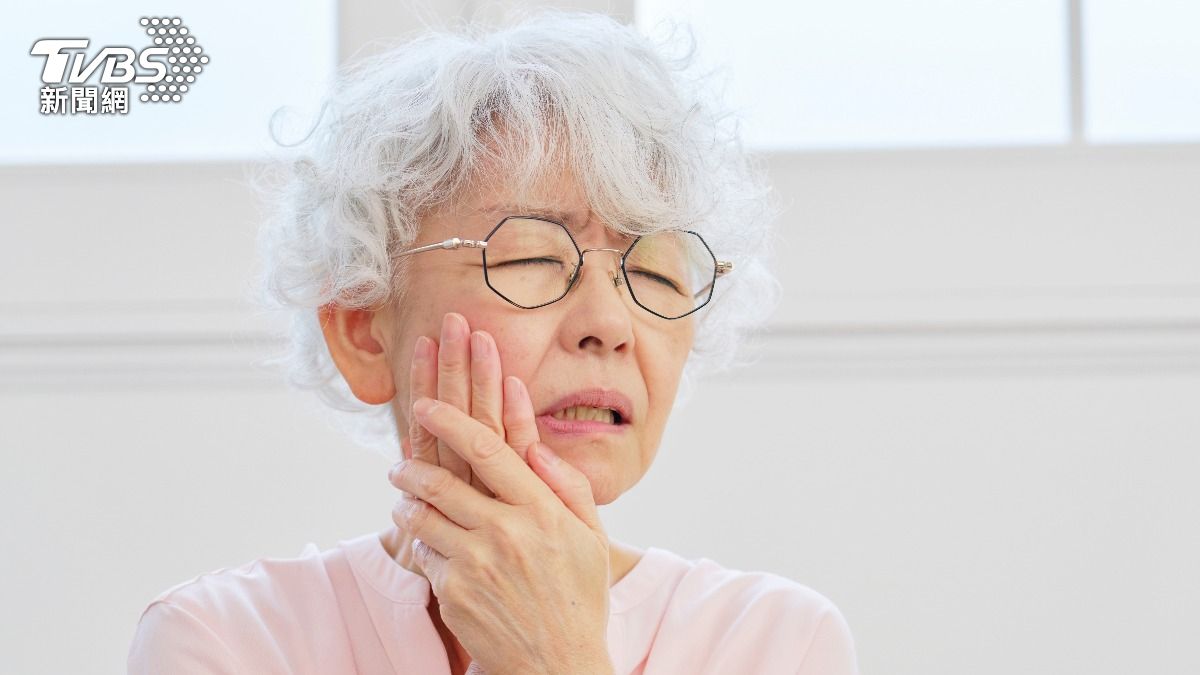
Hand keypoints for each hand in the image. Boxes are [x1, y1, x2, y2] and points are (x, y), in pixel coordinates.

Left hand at [388, 339, 613, 673]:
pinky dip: (423, 544)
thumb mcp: (592, 537)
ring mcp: (475, 564)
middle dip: (410, 463)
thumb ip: (567, 484)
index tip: (426, 404)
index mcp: (543, 510)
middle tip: (399, 460)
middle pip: (440, 480)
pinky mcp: (452, 593)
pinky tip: (432, 545)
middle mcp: (506, 532)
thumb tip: (534, 443)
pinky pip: (424, 554)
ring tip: (404, 499)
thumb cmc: (579, 596)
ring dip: (406, 502)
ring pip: (421, 515)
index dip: (450, 419)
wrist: (559, 665)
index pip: (487, 448)